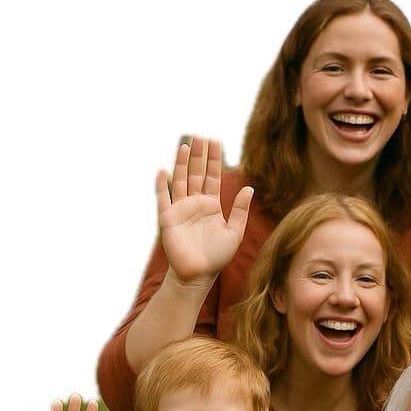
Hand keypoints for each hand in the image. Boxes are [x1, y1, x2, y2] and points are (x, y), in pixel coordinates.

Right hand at [157, 136, 252, 286]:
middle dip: (199, 155)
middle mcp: (195, 203)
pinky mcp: (168, 218)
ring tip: (186, 145)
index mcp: (211, 205)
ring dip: (183, 163)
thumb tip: (248, 188)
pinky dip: (162, 185)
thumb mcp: (234, 232)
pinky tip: (163, 171)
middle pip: (196, 173)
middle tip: (201, 136)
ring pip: (181, 180)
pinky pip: (163, 198)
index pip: (213, 177)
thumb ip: (240, 210)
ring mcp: (180, 209)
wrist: (198, 275)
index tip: (215, 141)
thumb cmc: (216, 257)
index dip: (214, 160)